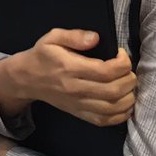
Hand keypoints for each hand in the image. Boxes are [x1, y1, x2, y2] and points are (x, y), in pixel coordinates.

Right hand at [0, 29, 136, 125]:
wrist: (26, 79)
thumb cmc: (42, 56)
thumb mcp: (52, 37)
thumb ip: (74, 35)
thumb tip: (96, 38)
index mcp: (70, 68)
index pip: (106, 71)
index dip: (122, 63)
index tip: (121, 54)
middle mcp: (75, 89)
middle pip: (114, 90)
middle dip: (129, 79)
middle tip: (127, 69)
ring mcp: (78, 104)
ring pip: (113, 107)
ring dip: (128, 97)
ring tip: (127, 84)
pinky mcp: (79, 114)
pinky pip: (106, 120)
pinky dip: (121, 114)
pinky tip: (124, 102)